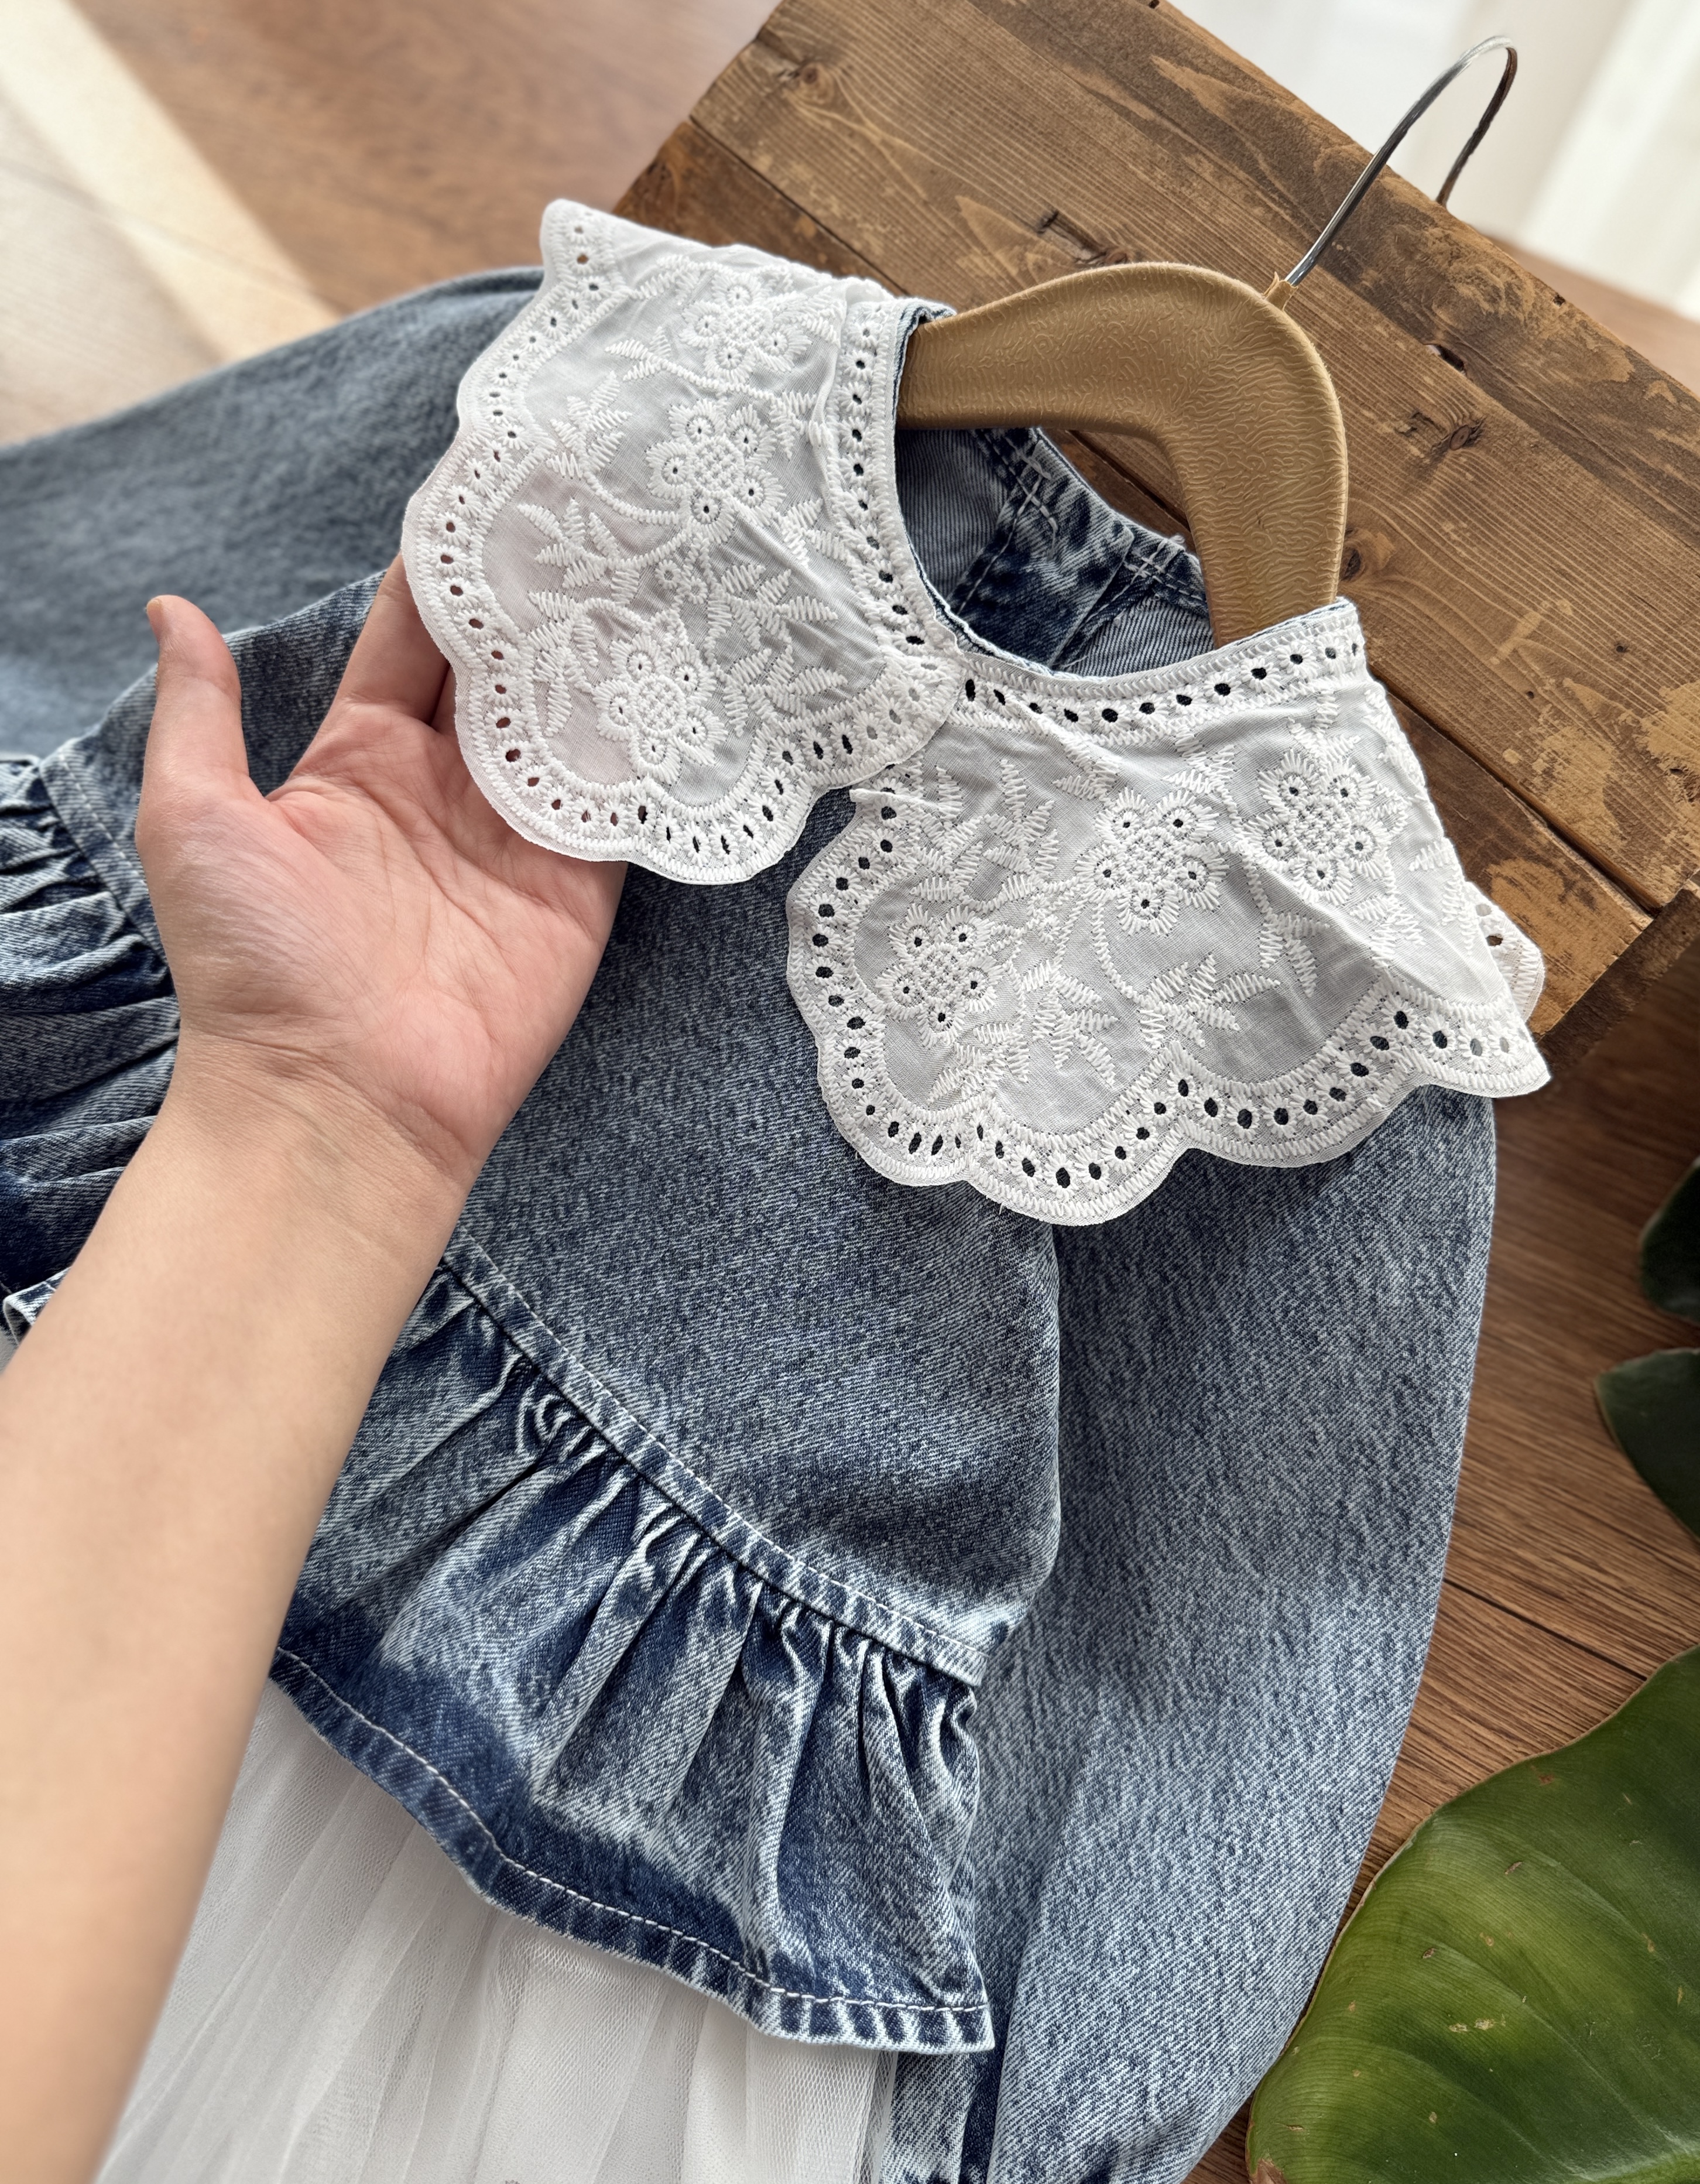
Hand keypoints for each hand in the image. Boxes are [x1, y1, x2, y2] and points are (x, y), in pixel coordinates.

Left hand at [139, 559, 623, 1195]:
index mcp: (361, 758)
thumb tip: (170, 608)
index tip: (494, 491)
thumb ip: (199, 710)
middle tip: (599, 512)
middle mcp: (447, 788)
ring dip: (608, 656)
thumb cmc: (255, 966)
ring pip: (573, 722)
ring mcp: (518, 839)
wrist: (336, 1096)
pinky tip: (681, 678)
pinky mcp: (577, 890)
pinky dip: (649, 748)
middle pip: (509, 668)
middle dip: (547, 596)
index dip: (450, 568)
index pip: (415, 637)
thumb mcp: (194, 816)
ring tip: (656, 570)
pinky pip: (618, 805)